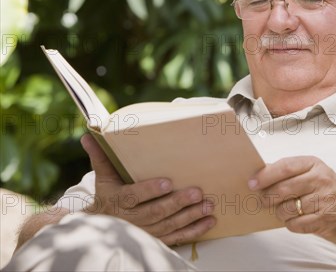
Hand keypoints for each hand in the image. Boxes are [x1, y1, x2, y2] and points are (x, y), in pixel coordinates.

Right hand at [80, 134, 214, 245]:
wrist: (102, 226)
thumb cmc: (108, 194)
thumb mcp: (103, 176)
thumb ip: (101, 156)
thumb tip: (89, 134)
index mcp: (119, 200)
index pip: (134, 196)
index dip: (150, 190)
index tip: (167, 183)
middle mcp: (132, 219)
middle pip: (156, 212)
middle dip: (178, 202)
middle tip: (197, 192)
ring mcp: (146, 231)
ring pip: (169, 225)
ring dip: (190, 216)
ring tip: (208, 205)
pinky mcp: (157, 239)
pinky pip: (177, 237)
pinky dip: (194, 231)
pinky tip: (209, 222)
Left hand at [248, 156, 335, 244]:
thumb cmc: (328, 191)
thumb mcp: (313, 173)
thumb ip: (289, 172)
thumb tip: (259, 174)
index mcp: (314, 164)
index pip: (285, 167)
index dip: (265, 176)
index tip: (252, 183)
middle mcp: (321, 179)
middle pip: (284, 189)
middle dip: (268, 197)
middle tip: (262, 201)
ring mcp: (324, 200)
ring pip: (287, 209)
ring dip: (280, 213)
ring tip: (284, 211)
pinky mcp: (325, 219)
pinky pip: (296, 224)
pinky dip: (291, 224)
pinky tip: (296, 219)